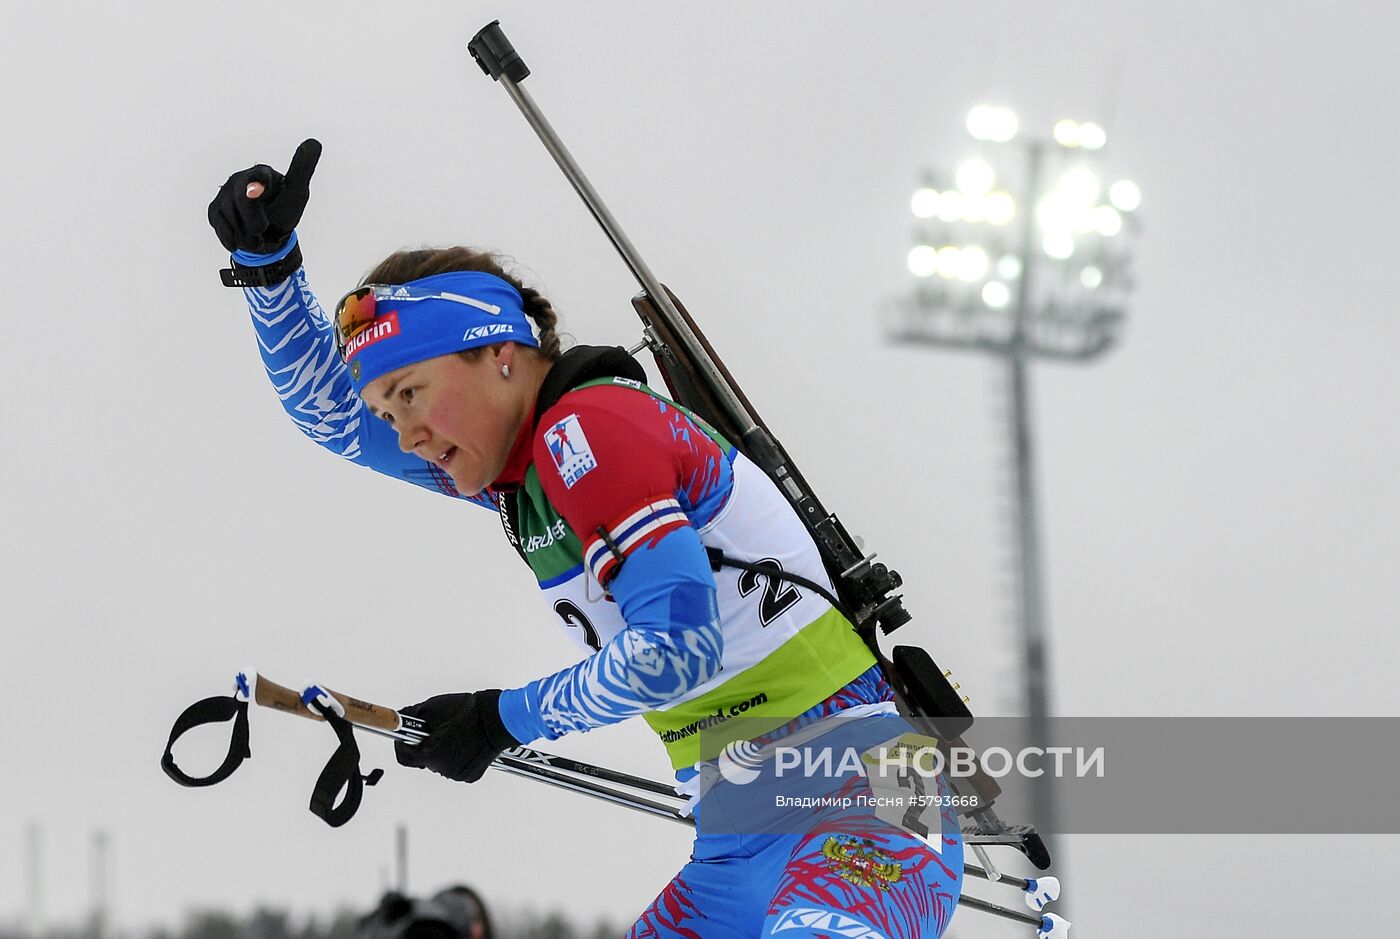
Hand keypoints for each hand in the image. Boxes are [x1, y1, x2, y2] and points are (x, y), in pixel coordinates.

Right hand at [207, 138, 321, 253]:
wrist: (270, 236)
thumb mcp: (297, 191)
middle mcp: (240, 179)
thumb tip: (314, 142)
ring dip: (245, 233)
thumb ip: (302, 169)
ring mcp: (225, 194)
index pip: (257, 176)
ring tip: (258, 237)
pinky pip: (219, 225)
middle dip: (252, 219)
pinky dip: (230, 237)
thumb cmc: (285, 209)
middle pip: (241, 198)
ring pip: (228, 214)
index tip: (256, 191)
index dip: (256, 184)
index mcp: (262, 173)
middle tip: (262, 229)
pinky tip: (238, 242)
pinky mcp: (215, 210)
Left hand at [394, 690, 518, 783]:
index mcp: (429, 752)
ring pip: (441, 764)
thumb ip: (412, 715)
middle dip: (426, 746)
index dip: (403, 744)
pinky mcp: (470, 775)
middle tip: (437, 730)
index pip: (403, 756)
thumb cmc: (469, 711)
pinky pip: (457, 768)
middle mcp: (441, 767)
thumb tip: (401, 718)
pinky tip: (467, 742)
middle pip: (423, 760)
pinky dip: (459, 757)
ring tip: (455, 734)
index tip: (406, 736)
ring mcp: (457, 774)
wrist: (498, 719)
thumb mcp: (434, 706)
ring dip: (443, 752)